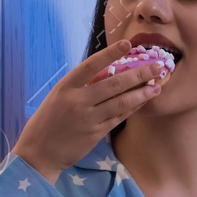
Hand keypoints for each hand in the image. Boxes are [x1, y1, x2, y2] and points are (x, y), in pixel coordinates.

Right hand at [12, 39, 165, 182]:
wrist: (38, 152)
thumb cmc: (47, 121)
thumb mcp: (58, 97)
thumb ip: (79, 86)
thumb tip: (106, 72)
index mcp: (66, 86)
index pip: (92, 65)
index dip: (111, 53)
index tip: (128, 44)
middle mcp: (78, 100)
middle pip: (114, 84)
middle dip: (139, 74)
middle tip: (158, 66)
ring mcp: (88, 118)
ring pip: (121, 102)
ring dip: (142, 92)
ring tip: (158, 85)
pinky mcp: (95, 133)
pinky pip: (119, 117)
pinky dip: (133, 108)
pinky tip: (143, 100)